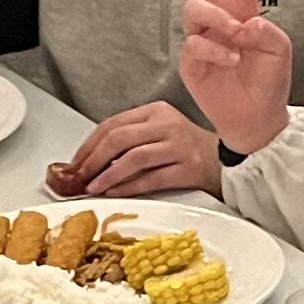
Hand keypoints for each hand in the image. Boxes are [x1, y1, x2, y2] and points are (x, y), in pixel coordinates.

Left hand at [63, 98, 220, 196]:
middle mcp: (167, 125)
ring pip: (133, 158)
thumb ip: (131, 139)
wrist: (228, 161)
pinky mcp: (187, 169)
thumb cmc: (189, 149)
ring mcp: (179, 146)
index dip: (89, 144)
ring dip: (108, 174)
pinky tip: (115, 192)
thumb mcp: (160, 132)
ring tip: (93, 187)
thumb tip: (92, 161)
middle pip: (119, 138)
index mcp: (156, 111)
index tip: (76, 162)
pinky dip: (129, 186)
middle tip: (79, 177)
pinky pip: (151, 178)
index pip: (113, 124)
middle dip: (94, 159)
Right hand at [158, 0, 291, 154]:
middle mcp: (221, 17)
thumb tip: (243, 21)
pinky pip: (196, 42)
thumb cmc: (269, 84)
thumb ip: (266, 30)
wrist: (256, 119)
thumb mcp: (280, 50)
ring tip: (235, 38)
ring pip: (195, 8)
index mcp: (246, 9)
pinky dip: (216, 50)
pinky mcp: (191, 59)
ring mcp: (203, 36)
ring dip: (217, 20)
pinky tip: (231, 60)